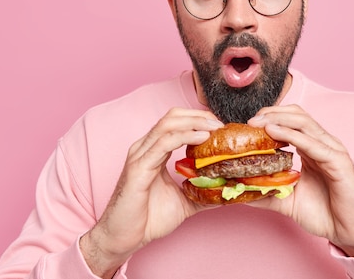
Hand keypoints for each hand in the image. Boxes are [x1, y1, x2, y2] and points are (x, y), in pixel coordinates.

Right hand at [80, 108, 222, 277]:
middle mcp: (144, 148)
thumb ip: (204, 192)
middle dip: (199, 116)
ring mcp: (140, 155)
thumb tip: (229, 190)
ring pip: (168, 125)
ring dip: (195, 123)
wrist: (124, 238)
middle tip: (220, 125)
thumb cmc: (147, 219)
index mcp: (153, 151)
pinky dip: (184, 136)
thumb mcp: (184, 202)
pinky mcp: (138, 168)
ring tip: (215, 128)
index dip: (199, 119)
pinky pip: (163, 143)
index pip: (176, 122)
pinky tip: (201, 138)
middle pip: (172, 117)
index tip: (220, 127)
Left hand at [248, 105, 353, 257]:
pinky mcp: (339, 162)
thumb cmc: (326, 214)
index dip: (270, 117)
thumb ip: (266, 192)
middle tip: (250, 121)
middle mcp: (323, 144)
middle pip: (297, 115)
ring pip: (304, 123)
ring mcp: (332, 151)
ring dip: (279, 119)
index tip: (247, 125)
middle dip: (272, 113)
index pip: (291, 121)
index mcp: (312, 148)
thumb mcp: (288, 201)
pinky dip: (292, 135)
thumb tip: (238, 190)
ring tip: (258, 123)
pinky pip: (313, 144)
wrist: (351, 233)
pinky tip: (274, 132)